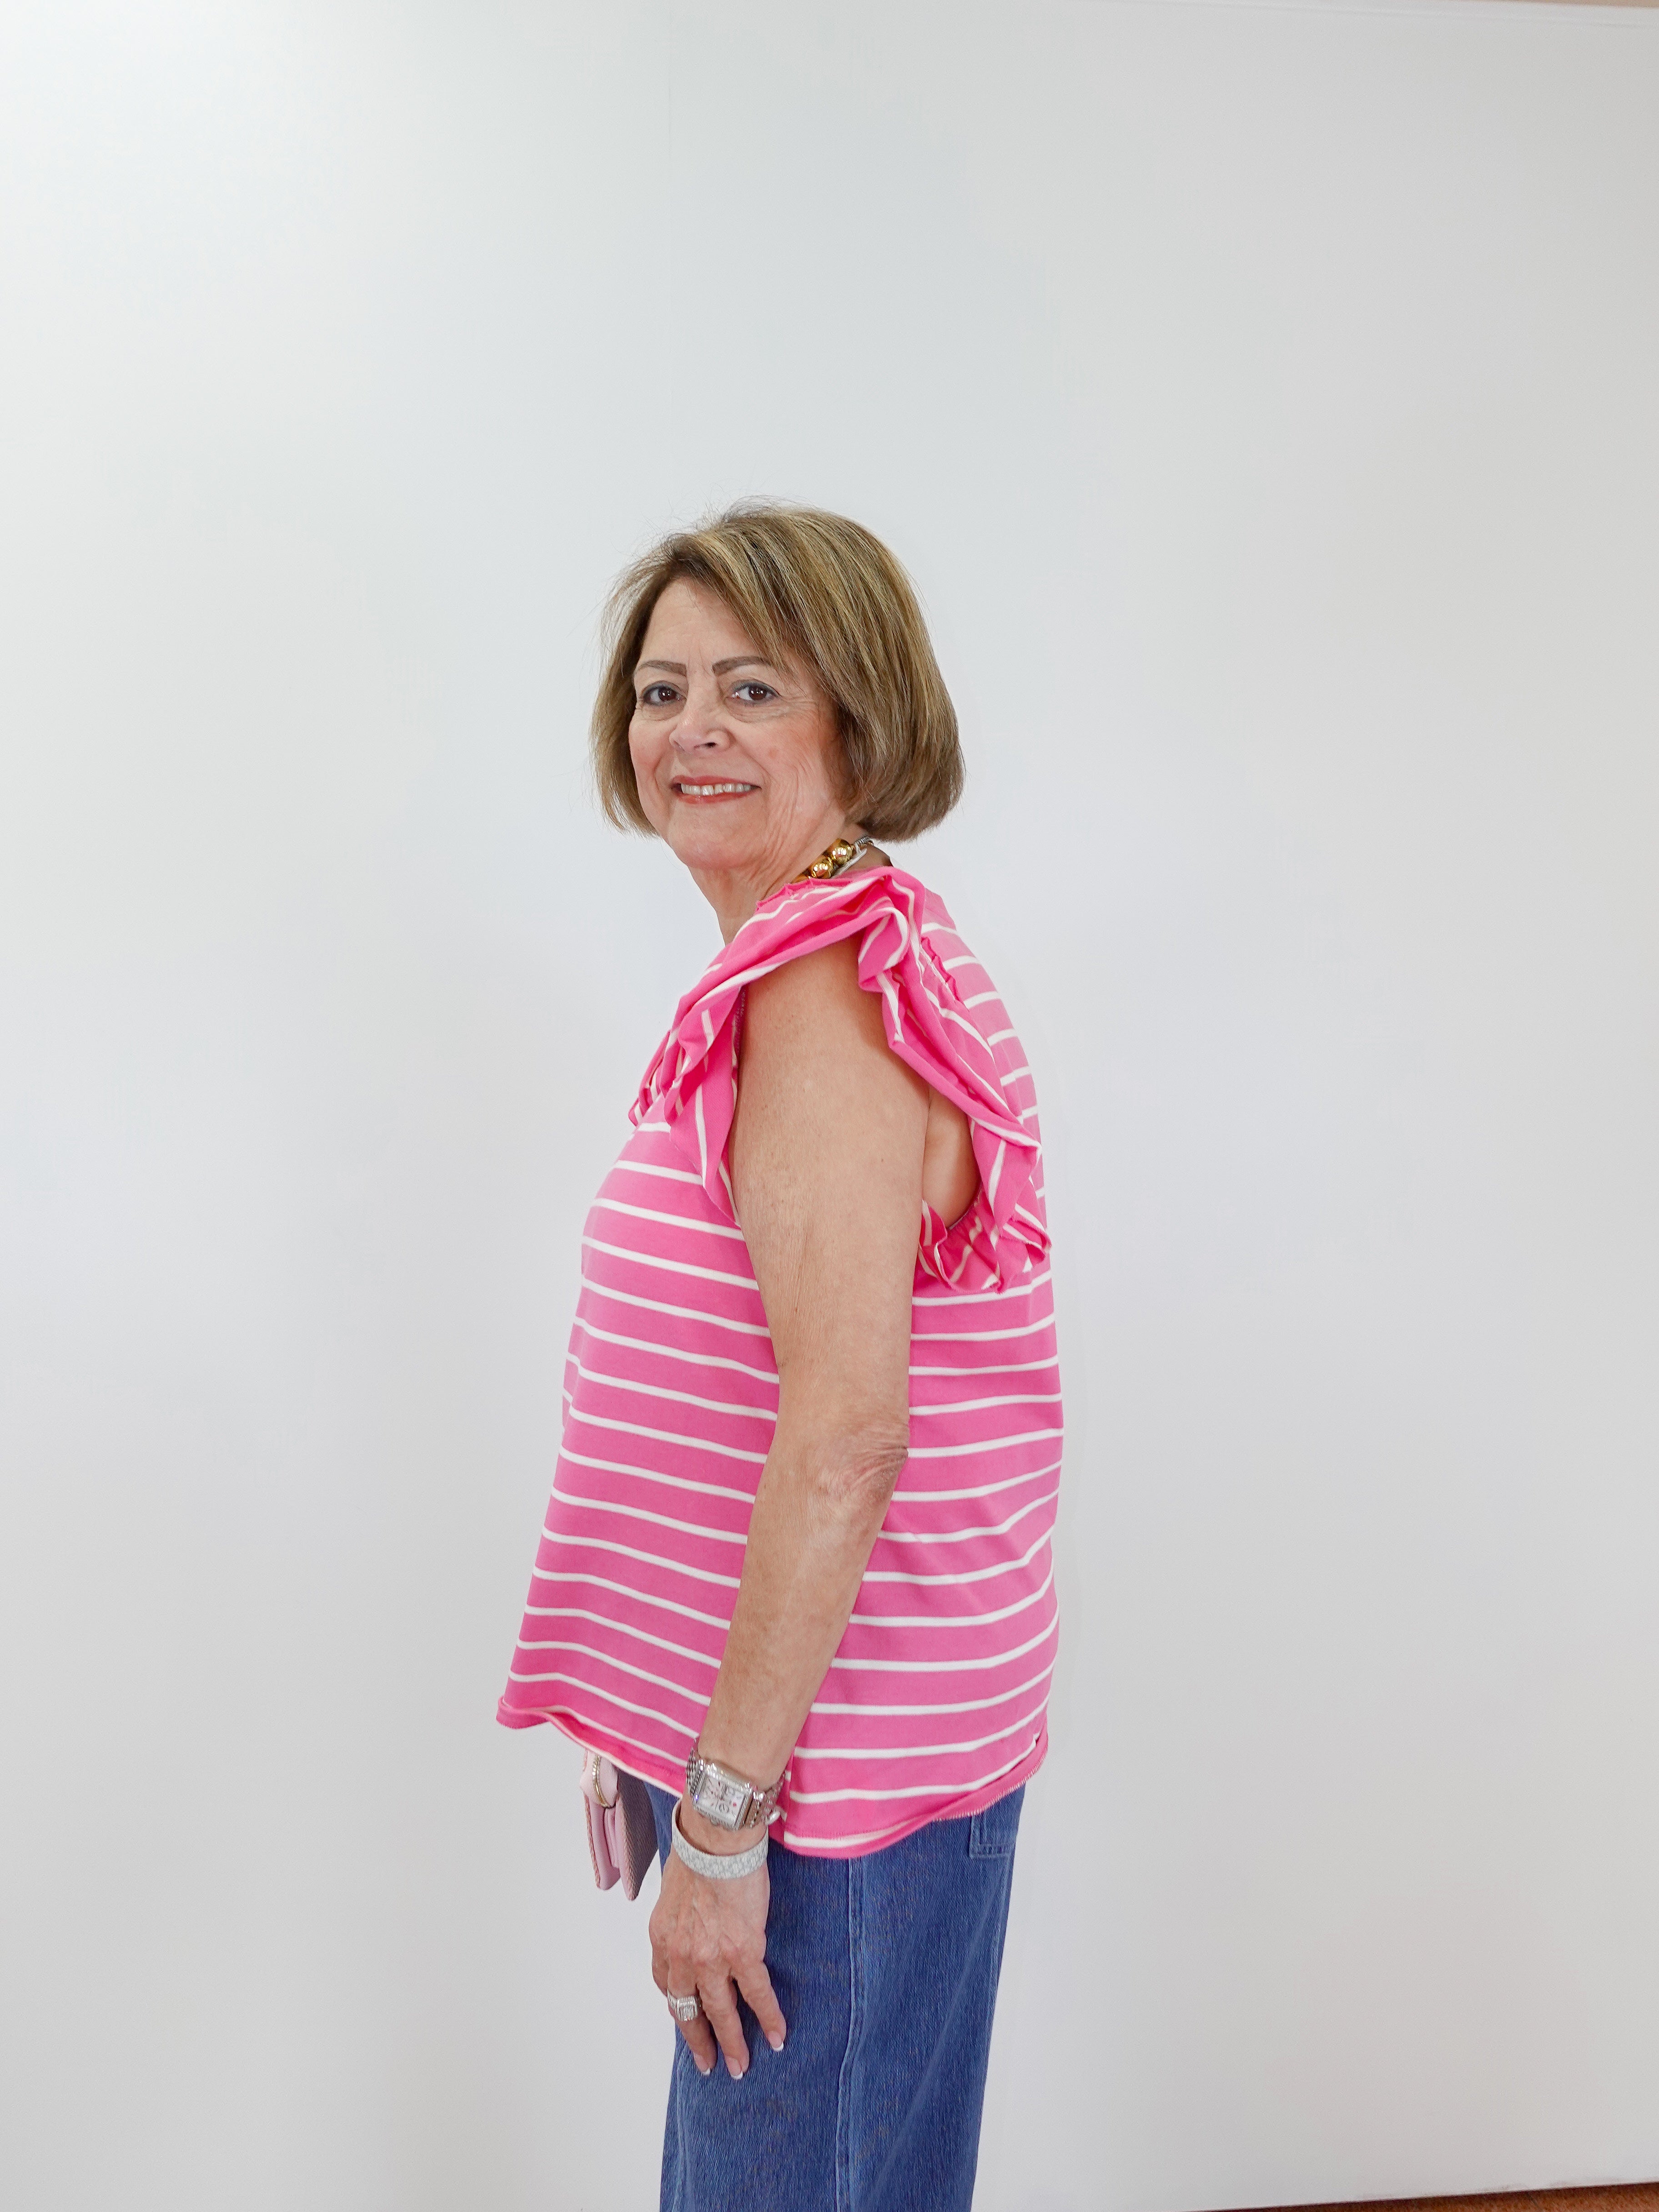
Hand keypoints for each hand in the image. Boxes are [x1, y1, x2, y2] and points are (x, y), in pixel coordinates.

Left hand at [648, 1811, 786, 2079]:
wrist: (717, 1839)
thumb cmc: (697, 1852)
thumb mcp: (673, 1891)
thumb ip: (681, 1917)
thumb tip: (693, 1924)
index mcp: (663, 1939)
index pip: (667, 1985)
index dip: (679, 2006)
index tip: (688, 2018)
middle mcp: (682, 1956)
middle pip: (688, 2009)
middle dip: (700, 2040)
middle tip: (709, 2064)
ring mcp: (712, 1959)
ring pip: (720, 2012)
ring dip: (731, 2042)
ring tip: (740, 2065)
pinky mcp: (743, 1953)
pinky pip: (757, 1995)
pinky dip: (768, 2018)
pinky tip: (776, 2036)